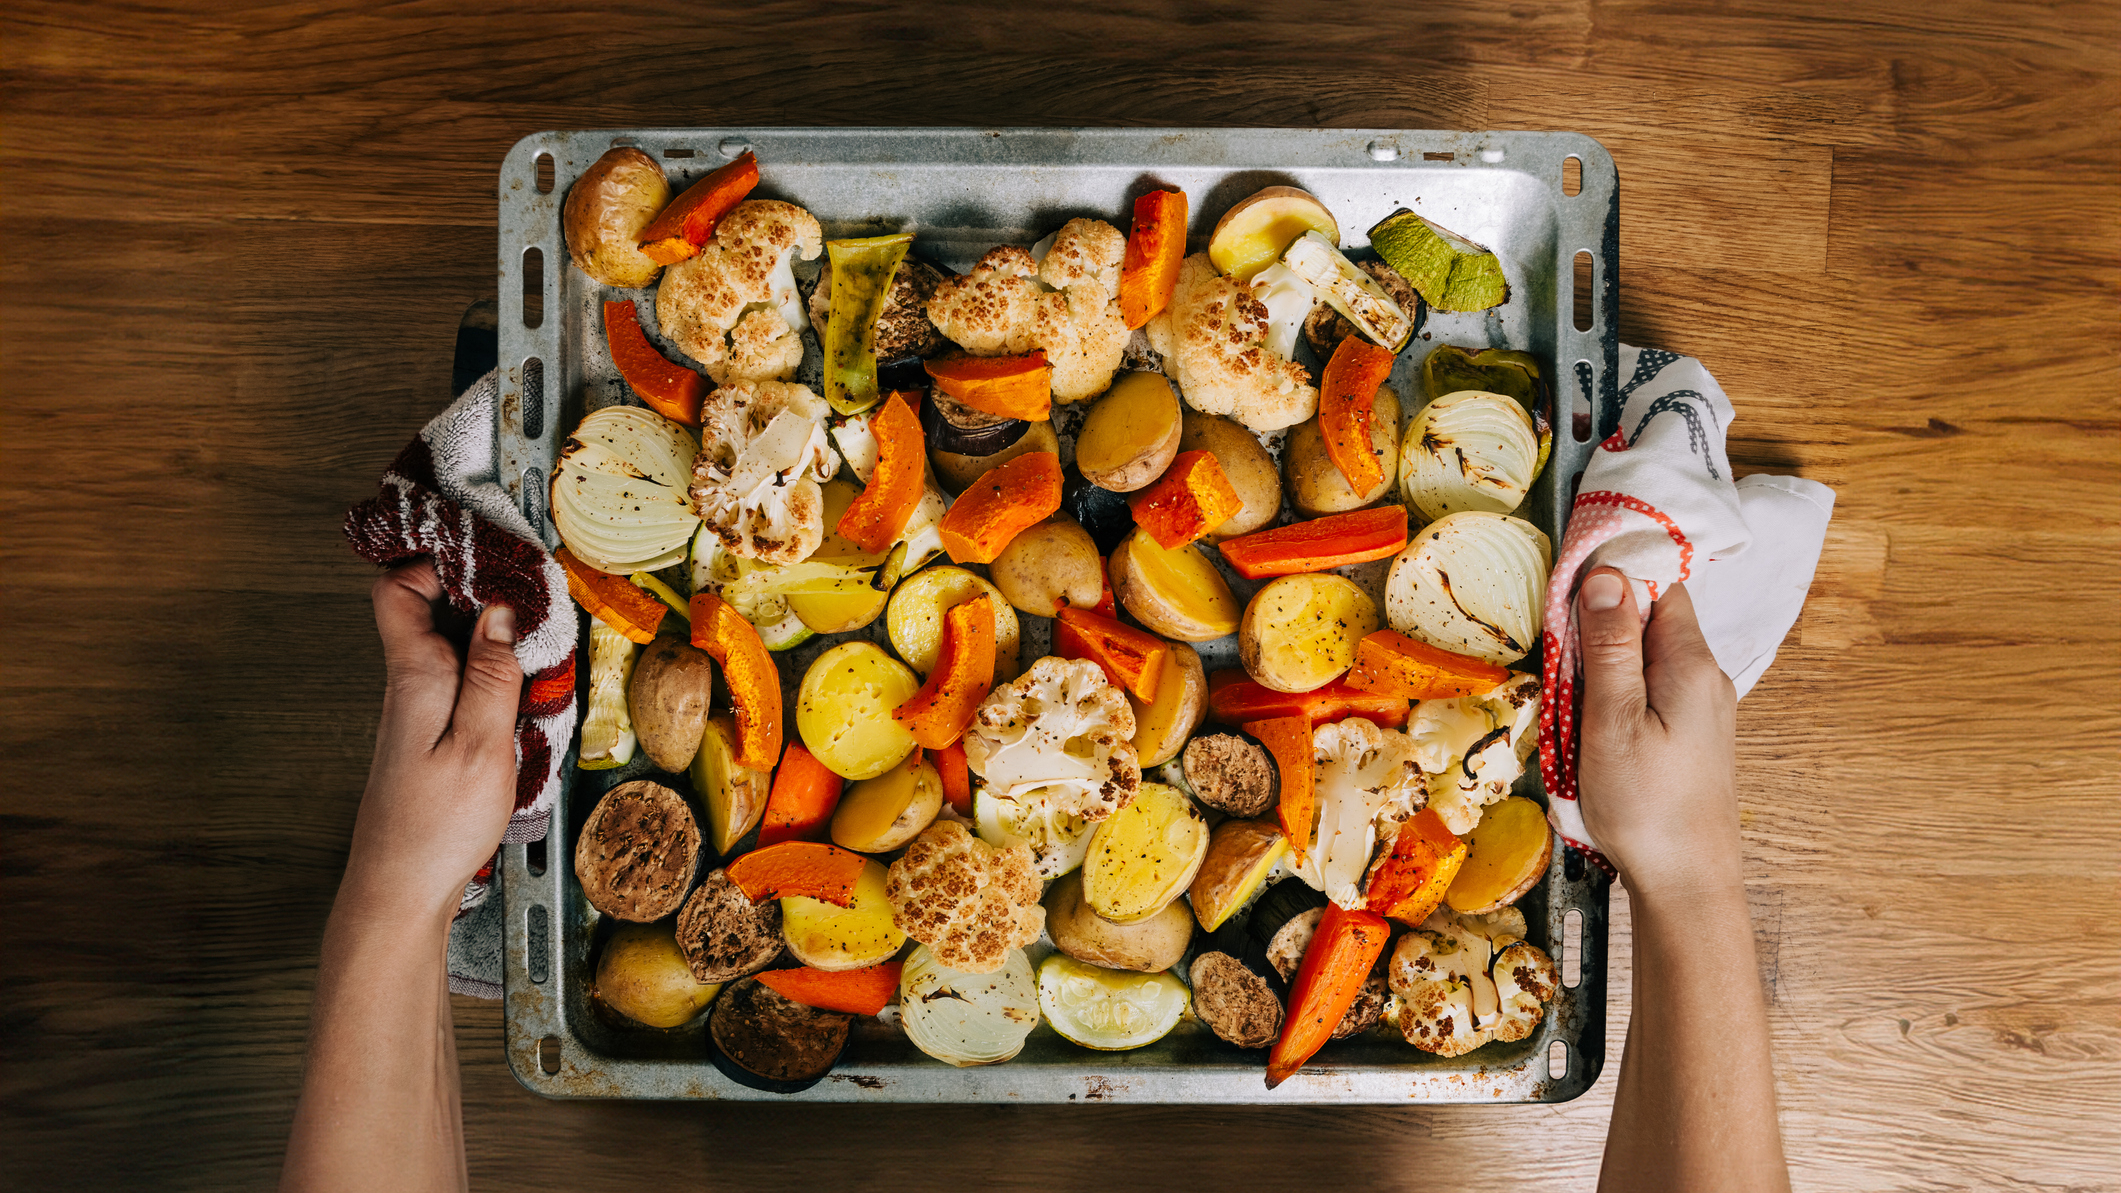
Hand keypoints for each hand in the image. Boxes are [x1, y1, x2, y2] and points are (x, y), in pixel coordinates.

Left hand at [345, 560, 523, 924]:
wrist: (400, 890)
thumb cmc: (435, 827)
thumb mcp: (481, 744)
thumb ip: (492, 674)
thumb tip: (500, 611)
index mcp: (416, 677)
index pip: (397, 589)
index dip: (434, 559)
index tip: (483, 552)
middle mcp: (409, 686)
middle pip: (425, 608)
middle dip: (473, 586)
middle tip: (524, 584)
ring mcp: (417, 711)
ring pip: (444, 642)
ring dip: (486, 628)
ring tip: (531, 629)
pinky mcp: (429, 736)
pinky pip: (455, 678)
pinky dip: (486, 667)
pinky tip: (517, 682)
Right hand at [1574, 568, 1741, 901]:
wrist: (1687, 885)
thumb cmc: (1647, 808)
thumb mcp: (1613, 721)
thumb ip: (1611, 647)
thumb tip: (1606, 574)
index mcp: (1690, 665)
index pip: (1659, 586)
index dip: (1615, 583)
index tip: (1568, 601)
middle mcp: (1706, 679)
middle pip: (1650, 623)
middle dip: (1601, 633)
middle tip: (1562, 667)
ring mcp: (1702, 710)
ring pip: (1646, 662)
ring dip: (1604, 672)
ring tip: (1574, 707)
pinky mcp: (1692, 738)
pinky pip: (1650, 696)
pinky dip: (1617, 701)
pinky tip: (1595, 733)